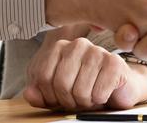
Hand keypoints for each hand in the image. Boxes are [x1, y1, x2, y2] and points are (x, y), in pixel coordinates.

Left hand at [23, 37, 146, 111]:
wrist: (117, 88)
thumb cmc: (84, 88)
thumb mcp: (56, 93)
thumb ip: (40, 94)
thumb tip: (29, 94)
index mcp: (60, 47)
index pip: (43, 76)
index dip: (49, 95)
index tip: (58, 99)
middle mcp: (77, 44)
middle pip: (61, 83)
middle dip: (68, 100)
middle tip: (76, 100)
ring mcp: (97, 51)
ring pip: (80, 90)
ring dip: (85, 102)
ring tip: (89, 97)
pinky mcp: (114, 63)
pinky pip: (98, 93)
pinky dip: (99, 100)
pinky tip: (102, 94)